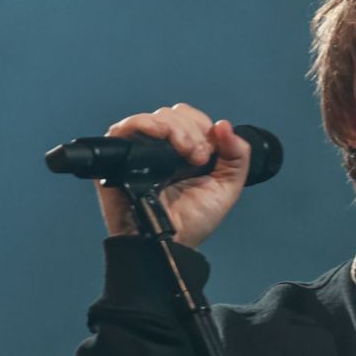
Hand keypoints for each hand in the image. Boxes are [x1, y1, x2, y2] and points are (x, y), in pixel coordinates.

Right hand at [94, 103, 252, 247]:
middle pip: (173, 113)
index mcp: (185, 151)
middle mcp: (161, 147)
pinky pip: (125, 127)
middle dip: (191, 131)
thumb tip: (225, 125)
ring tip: (185, 156)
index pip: (190, 118)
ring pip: (155, 117)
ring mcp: (139, 150)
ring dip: (175, 129)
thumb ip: (237, 156)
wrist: (171, 241)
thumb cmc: (193, 221)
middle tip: (197, 159)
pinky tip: (161, 138)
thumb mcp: (227, 187)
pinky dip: (145, 124)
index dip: (202, 127)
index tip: (208, 154)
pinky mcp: (118, 156)